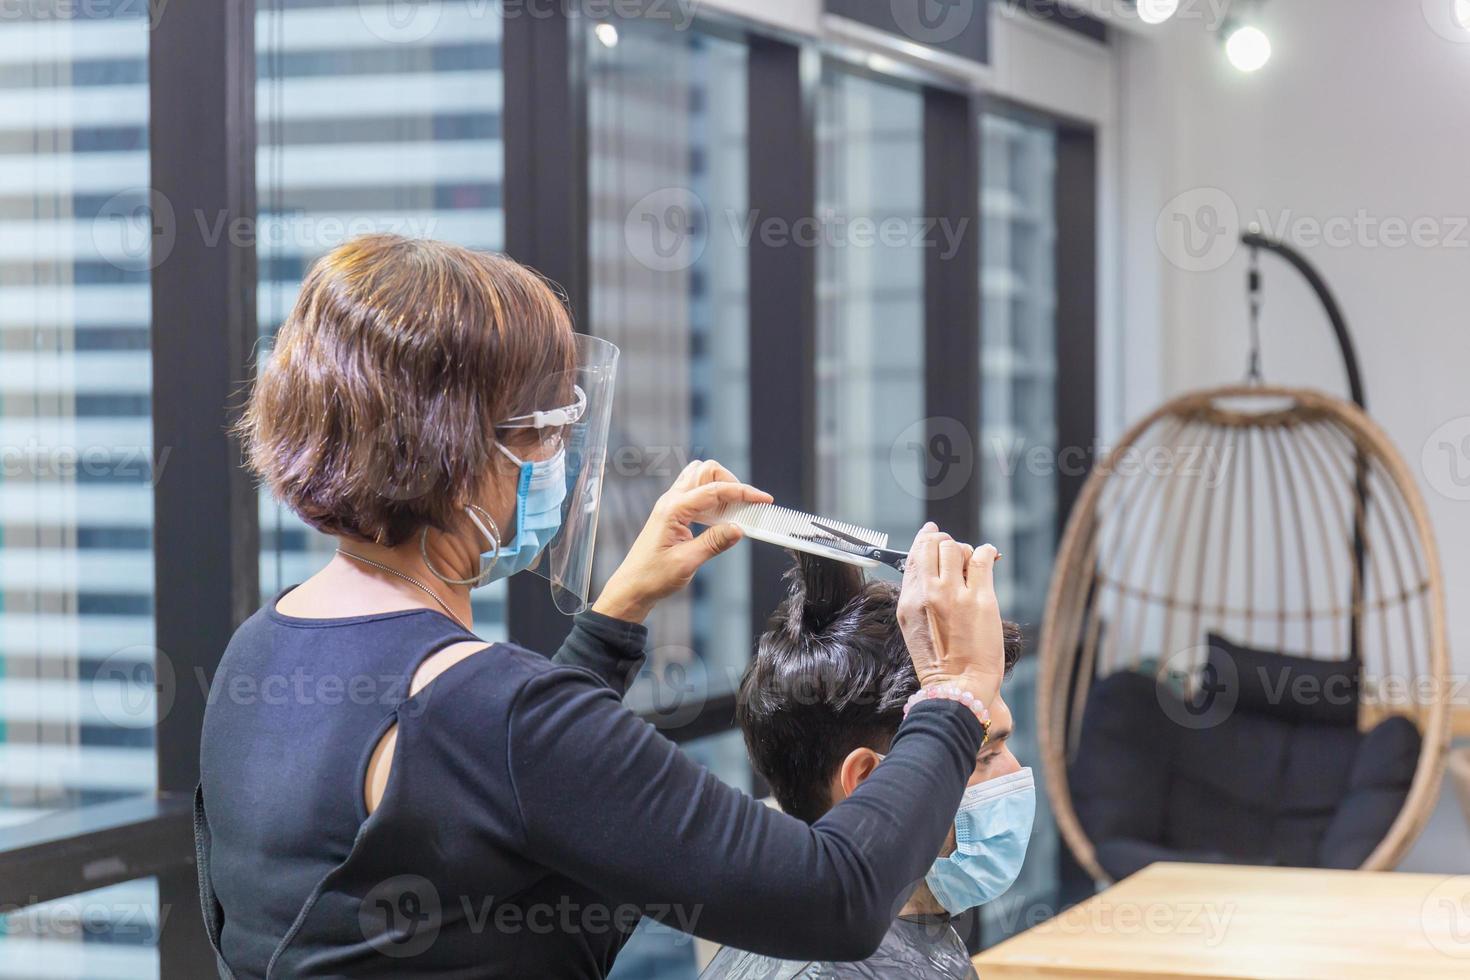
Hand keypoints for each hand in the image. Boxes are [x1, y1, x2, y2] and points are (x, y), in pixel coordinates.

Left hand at [593, 460, 771, 622]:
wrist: (632, 587)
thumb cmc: (652, 577)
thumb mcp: (687, 562)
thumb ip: (714, 542)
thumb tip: (739, 528)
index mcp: (673, 509)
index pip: (714, 490)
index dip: (743, 492)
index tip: (763, 499)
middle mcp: (671, 501)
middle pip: (706, 471)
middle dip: (730, 482)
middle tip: (746, 505)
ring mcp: (671, 506)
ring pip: (700, 479)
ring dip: (721, 488)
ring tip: (736, 512)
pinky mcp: (674, 515)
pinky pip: (696, 495)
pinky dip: (713, 500)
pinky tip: (721, 519)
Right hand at [896, 522, 1004, 705]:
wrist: (958, 686)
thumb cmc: (940, 662)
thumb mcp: (914, 626)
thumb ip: (919, 595)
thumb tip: (929, 565)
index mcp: (909, 600)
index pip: (914, 555)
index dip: (925, 539)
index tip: (932, 532)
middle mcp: (928, 592)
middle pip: (935, 544)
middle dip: (946, 543)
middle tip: (956, 553)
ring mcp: (953, 594)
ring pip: (956, 547)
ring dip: (965, 550)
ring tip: (972, 565)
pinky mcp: (980, 598)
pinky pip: (982, 557)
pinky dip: (987, 552)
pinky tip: (988, 558)